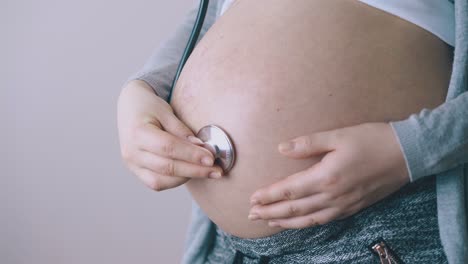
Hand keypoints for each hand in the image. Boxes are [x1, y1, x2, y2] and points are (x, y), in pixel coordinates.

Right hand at [117, 80, 223, 190]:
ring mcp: (131, 165)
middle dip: (195, 170)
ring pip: (161, 180)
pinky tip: (191, 173)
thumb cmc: (150, 107)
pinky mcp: (136, 171)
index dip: (191, 154)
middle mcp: (131, 152)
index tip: (211, 157)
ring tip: (207, 171)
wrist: (130, 108)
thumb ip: (182, 131)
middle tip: (216, 170)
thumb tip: (201, 148)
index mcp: (137, 133)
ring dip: (187, 177)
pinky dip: (176, 181)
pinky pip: (156, 183)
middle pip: (167, 166)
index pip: (168, 147)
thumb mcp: (166, 111)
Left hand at [248, 122, 409, 228]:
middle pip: (294, 208)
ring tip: (268, 221)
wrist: (407, 154)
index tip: (252, 198)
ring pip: (307, 219)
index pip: (289, 189)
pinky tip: (298, 222)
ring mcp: (343, 205)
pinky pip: (323, 221)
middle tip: (251, 214)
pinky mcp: (352, 207)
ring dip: (285, 221)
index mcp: (326, 177)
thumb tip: (281, 148)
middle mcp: (332, 196)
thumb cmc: (372, 140)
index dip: (269, 195)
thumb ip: (308, 144)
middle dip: (270, 211)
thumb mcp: (338, 135)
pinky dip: (306, 224)